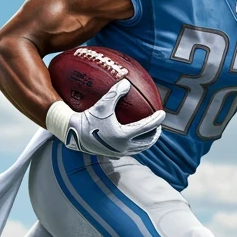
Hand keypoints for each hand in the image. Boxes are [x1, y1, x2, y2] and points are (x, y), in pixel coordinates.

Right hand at [46, 80, 165, 157]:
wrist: (74, 135)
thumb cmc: (88, 118)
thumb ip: (115, 93)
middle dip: (155, 134)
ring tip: (149, 134)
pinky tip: (133, 141)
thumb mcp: (103, 104)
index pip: (147, 127)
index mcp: (124, 135)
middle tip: (158, 126)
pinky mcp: (112, 154)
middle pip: (147, 142)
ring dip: (146, 142)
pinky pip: (129, 151)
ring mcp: (118, 152)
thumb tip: (126, 82)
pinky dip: (135, 146)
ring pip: (139, 149)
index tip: (162, 114)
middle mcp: (123, 146)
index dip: (157, 120)